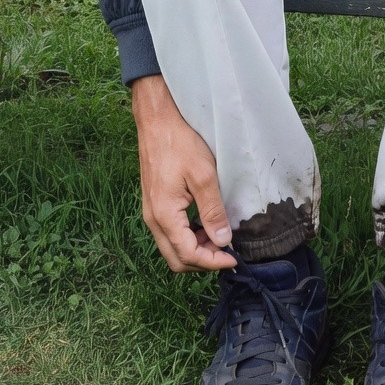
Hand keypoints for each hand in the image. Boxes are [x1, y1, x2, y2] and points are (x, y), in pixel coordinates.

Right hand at [131, 74, 236, 272]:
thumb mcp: (203, 175)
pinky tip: (205, 225)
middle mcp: (152, 219)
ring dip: (196, 250)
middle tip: (227, 252)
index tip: (234, 258)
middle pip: (176, 259)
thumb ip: (212, 210)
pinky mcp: (154, 204)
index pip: (187, 254)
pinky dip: (188, 237)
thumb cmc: (180, 144)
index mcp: (163, 215)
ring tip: (219, 237)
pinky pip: (170, 233)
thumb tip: (222, 241)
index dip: (212, 262)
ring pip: (172, 248)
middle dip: (203, 261)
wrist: (157, 122)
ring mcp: (151, 213)